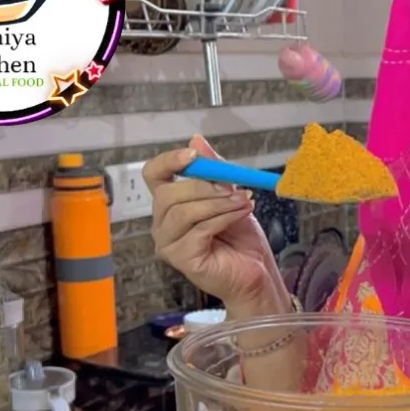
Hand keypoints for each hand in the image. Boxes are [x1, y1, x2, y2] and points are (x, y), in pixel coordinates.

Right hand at [143, 136, 283, 308]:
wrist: (256, 271)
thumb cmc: (240, 237)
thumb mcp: (230, 195)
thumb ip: (213, 171)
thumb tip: (196, 140)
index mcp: (170, 204)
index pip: (153, 175)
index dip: (168, 161)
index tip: (193, 154)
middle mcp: (163, 224)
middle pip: (167, 194)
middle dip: (203, 186)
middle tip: (233, 187)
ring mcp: (168, 243)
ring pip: (184, 212)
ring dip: (218, 203)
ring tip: (244, 201)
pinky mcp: (181, 259)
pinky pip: (199, 230)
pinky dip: (224, 217)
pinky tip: (242, 214)